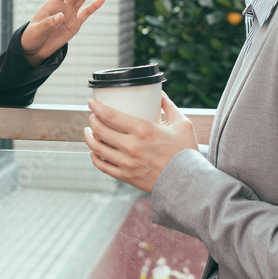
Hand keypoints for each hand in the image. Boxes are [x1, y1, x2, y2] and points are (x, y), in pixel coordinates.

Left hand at [20, 0, 105, 65]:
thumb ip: (49, 23)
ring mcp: (70, 14)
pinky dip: (94, 6)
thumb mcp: (37, 30)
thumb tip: (61, 16)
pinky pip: (86, 13)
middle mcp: (63, 6)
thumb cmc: (32, 36)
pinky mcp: (75, 24)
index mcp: (52, 4)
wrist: (35, 48)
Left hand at [83, 92, 197, 192]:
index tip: (92, 102)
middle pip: (100, 130)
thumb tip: (159, 95)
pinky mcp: (126, 176)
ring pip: (97, 148)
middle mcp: (132, 146)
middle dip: (92, 120)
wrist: (188, 183)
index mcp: (143, 130)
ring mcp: (127, 163)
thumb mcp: (182, 124)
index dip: (96, 107)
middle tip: (92, 116)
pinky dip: (94, 157)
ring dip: (89, 137)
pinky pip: (102, 166)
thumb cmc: (187, 152)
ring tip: (89, 131)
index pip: (110, 115)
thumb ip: (169, 106)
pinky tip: (94, 151)